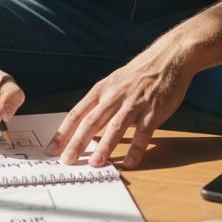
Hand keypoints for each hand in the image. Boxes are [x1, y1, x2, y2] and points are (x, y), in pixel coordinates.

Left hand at [45, 46, 191, 168]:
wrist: (169, 58)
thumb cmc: (139, 74)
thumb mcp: (113, 83)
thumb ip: (101, 104)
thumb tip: (85, 128)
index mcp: (102, 90)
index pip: (77, 113)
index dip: (63, 133)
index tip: (52, 149)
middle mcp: (115, 96)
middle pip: (91, 122)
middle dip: (77, 143)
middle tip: (67, 160)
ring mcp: (134, 104)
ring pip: (115, 127)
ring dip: (105, 147)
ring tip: (95, 164)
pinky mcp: (153, 111)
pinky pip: (143, 134)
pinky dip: (136, 149)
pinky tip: (129, 162)